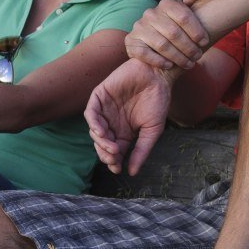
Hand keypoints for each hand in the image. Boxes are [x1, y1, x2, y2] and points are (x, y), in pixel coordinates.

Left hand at [84, 60, 176, 175]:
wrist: (158, 75)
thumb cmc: (158, 102)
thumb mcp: (152, 131)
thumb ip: (141, 150)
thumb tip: (132, 173)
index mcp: (124, 132)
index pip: (114, 151)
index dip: (113, 161)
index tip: (118, 169)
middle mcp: (112, 123)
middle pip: (101, 144)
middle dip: (106, 154)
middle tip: (113, 159)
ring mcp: (104, 110)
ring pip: (94, 131)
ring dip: (100, 142)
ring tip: (112, 148)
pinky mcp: (99, 96)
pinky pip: (90, 113)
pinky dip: (93, 124)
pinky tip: (102, 132)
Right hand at [125, 0, 209, 70]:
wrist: (155, 38)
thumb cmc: (177, 24)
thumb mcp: (186, 10)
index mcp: (166, 4)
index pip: (184, 17)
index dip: (196, 31)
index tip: (204, 42)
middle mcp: (150, 13)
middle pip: (174, 33)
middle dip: (189, 48)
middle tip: (198, 56)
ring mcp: (139, 27)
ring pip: (162, 45)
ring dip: (178, 57)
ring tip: (188, 64)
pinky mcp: (131, 42)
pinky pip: (145, 53)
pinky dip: (159, 61)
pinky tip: (170, 66)